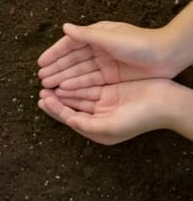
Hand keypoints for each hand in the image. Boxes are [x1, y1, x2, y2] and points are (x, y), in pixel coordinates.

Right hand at [37, 21, 176, 88]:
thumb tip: (64, 27)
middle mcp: (98, 49)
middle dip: (56, 69)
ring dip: (63, 79)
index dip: (54, 54)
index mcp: (96, 36)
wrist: (167, 56)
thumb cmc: (140, 43)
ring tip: (48, 86)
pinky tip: (65, 90)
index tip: (40, 63)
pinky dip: (77, 85)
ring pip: (78, 72)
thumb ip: (86, 34)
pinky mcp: (111, 76)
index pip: (69, 45)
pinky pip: (90, 81)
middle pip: (72, 60)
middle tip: (41, 79)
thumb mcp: (110, 37)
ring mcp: (104, 63)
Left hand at [37, 79, 183, 144]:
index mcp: (97, 129)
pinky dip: (76, 83)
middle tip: (41, 89)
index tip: (42, 100)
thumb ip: (87, 125)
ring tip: (48, 83)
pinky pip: (89, 85)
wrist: (166, 103)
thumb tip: (69, 121)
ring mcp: (105, 102)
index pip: (70, 118)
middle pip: (71, 107)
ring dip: (63, 90)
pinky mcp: (110, 89)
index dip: (55, 109)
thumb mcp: (110, 126)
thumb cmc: (140, 118)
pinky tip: (65, 78)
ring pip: (78, 95)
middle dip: (55, 99)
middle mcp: (99, 117)